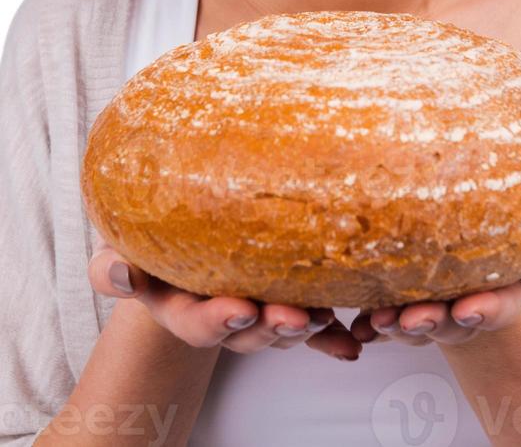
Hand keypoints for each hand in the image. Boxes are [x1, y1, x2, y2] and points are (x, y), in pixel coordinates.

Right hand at [88, 234, 362, 359]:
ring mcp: (255, 309)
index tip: (240, 308)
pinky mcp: (283, 298)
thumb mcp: (121, 249)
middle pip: (248, 332)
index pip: (197, 323)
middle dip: (272, 326)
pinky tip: (348, 343)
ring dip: (306, 327)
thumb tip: (123, 274)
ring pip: (282, 328)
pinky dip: (329, 336)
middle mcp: (221, 315)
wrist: (178, 236)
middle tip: (293, 316)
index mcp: (180, 308)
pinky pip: (308, 323)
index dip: (218, 321)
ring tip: (323, 317)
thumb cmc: (147, 241)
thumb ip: (113, 268)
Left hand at [350, 239, 520, 347]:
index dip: (485, 310)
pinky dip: (369, 322)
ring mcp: (431, 306)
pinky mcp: (399, 301)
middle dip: (431, 322)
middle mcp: (465, 307)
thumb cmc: (512, 236)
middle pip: (450, 322)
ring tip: (379, 319)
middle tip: (413, 319)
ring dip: (396, 324)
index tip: (468, 309)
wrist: (475, 235)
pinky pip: (383, 317)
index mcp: (503, 293)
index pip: (498, 306)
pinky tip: (358, 323)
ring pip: (413, 324)